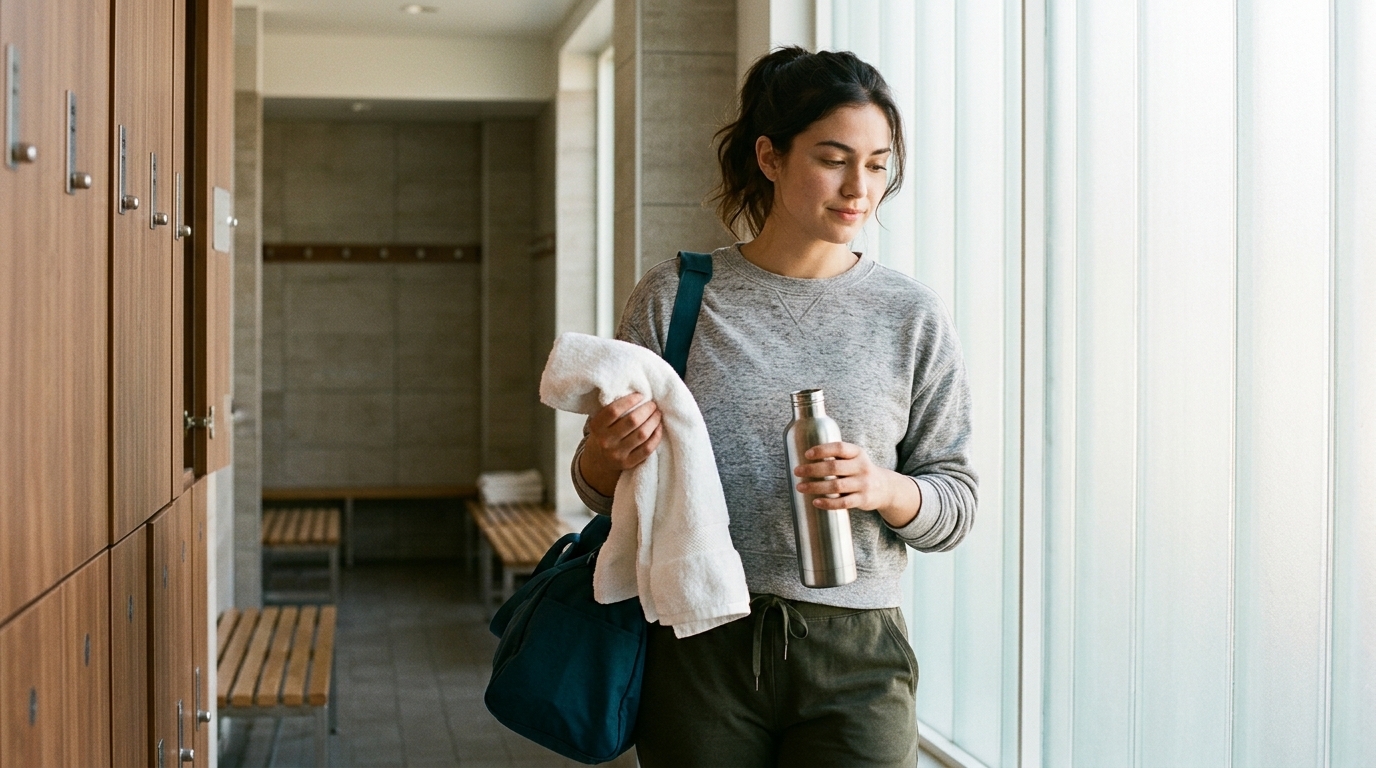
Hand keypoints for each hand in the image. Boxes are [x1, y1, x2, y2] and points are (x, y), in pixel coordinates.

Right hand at [579, 393, 662, 495]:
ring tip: (657, 413)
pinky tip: (658, 427)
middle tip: (653, 404)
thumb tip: (637, 391)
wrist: (599, 461)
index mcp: (596, 427)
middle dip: (646, 410)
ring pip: (642, 434)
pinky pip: (647, 449)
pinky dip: (656, 436)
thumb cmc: (604, 434)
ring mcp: (617, 454)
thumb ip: (613, 409)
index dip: (630, 401)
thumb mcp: (601, 421)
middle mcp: (605, 441)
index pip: (614, 411)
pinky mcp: (628, 464)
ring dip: (654, 421)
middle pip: (632, 421)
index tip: (640, 395)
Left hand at [793, 442, 920, 527]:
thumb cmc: (860, 470)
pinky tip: (815, 502)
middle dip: (812, 470)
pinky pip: (843, 503)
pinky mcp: (863, 499)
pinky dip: (828, 503)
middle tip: (797, 471)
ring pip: (836, 486)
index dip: (822, 450)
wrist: (885, 488)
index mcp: (857, 453)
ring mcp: (863, 484)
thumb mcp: (854, 458)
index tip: (807, 454)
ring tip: (800, 487)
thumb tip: (805, 458)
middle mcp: (862, 467)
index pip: (839, 448)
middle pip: (834, 467)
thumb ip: (836, 456)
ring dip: (815, 487)